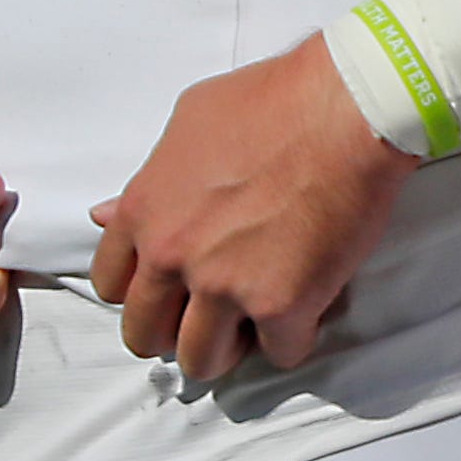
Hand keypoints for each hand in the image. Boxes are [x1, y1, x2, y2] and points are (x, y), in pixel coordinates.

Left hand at [90, 39, 409, 379]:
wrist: (349, 106)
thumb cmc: (277, 100)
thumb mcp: (191, 122)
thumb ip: (150, 179)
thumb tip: (110, 214)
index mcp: (146, 213)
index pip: (113, 284)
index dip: (144, 290)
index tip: (172, 287)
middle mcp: (173, 257)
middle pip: (147, 334)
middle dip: (176, 331)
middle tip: (211, 317)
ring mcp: (226, 286)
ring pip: (204, 359)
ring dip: (228, 349)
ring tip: (255, 329)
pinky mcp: (284, 304)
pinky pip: (280, 352)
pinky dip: (292, 339)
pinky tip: (307, 313)